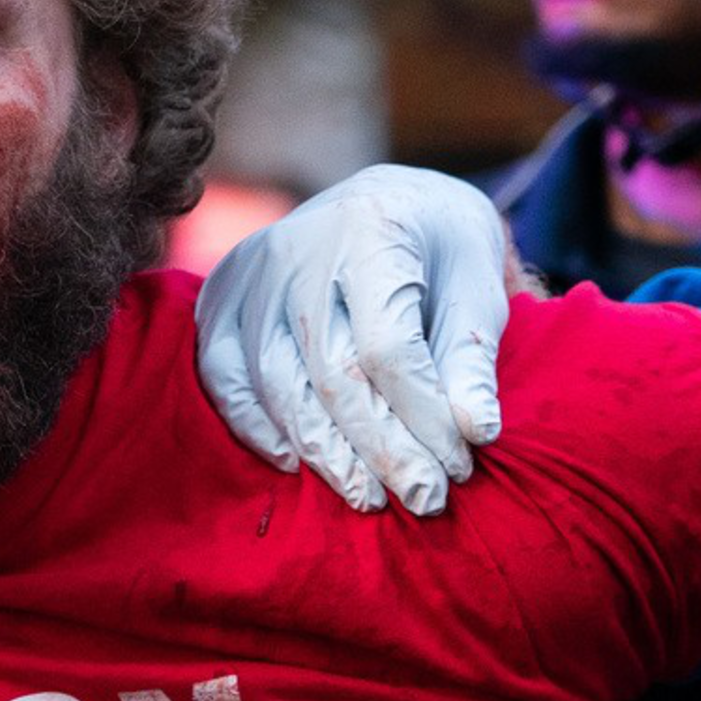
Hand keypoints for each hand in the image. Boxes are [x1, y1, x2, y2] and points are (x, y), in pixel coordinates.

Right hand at [193, 165, 513, 515]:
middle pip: (333, 372)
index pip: (389, 345)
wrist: (388, 201)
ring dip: (324, 452)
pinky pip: (223, 374)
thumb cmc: (442, 250)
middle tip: (423, 500)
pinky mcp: (222, 295)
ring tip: (370, 498)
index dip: (423, 416)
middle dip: (383, 448)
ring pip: (277, 382)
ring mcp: (253, 271)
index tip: (458, 466)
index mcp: (373, 228)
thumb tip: (478, 433)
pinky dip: (254, 425)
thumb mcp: (476, 290)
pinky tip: (295, 463)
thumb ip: (471, 359)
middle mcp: (300, 246)